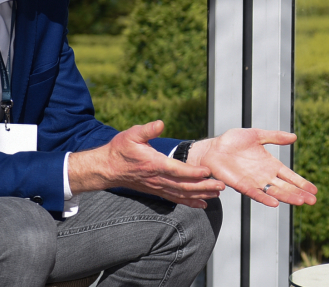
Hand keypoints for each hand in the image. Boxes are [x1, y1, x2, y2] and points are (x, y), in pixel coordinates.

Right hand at [69, 120, 224, 207]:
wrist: (107, 168)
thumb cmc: (120, 150)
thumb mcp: (132, 135)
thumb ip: (147, 129)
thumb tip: (160, 123)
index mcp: (154, 164)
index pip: (177, 170)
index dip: (193, 172)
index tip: (208, 171)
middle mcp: (158, 179)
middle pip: (184, 186)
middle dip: (204, 187)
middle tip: (221, 186)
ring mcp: (158, 187)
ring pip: (182, 194)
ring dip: (201, 195)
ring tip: (217, 194)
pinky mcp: (157, 191)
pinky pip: (176, 198)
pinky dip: (190, 202)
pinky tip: (203, 204)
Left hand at [188, 128, 317, 207]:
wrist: (213, 149)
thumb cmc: (232, 142)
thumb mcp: (257, 135)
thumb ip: (275, 137)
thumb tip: (294, 137)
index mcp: (270, 164)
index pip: (290, 176)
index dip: (302, 183)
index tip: (314, 190)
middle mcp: (265, 176)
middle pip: (286, 187)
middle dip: (300, 193)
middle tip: (313, 201)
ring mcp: (254, 182)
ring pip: (275, 193)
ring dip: (287, 197)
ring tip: (301, 202)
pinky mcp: (242, 185)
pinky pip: (256, 194)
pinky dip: (265, 199)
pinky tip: (275, 203)